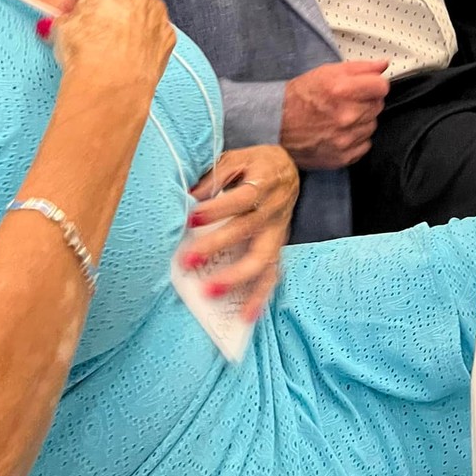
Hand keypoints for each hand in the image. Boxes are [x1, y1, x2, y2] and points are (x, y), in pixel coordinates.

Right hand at [48, 0, 175, 93]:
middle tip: (87, 28)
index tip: (69, 13)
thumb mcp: (62, 25)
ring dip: (124, 26)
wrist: (111, 81)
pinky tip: (122, 57)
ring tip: (105, 47)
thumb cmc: (88, 48)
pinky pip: (150, 35)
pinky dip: (139, 43)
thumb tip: (68, 23)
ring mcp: (159, 12)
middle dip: (104, 8)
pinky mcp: (168, 36)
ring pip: (138, 13)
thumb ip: (69, 17)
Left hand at [185, 146, 299, 321]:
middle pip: (247, 231)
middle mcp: (273, 210)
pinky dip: (260, 298)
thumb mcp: (236, 159)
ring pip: (262, 259)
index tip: (192, 217)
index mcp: (264, 182)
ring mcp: (277, 232)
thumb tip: (189, 195)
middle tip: (188, 261)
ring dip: (236, 278)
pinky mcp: (277, 248)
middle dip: (216, 246)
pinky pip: (271, 275)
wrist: (288, 170)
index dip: (217, 208)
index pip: (241, 198)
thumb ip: (214, 175)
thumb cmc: (255, 165)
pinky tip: (245, 317)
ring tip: (210, 293)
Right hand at [280, 61, 389, 169]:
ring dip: (361, 120)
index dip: (375, 84)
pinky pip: (364, 144)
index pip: (382, 87)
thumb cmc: (298, 98)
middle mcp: (346, 115)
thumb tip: (382, 65)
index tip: (368, 87)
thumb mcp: (326, 72)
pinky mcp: (343, 156)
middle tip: (346, 101)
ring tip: (340, 117)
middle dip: (365, 101)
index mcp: (342, 90)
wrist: (276, 125)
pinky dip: (355, 139)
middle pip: (377, 105)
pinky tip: (339, 132)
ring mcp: (346, 138)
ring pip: (372, 125)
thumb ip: (359, 68)